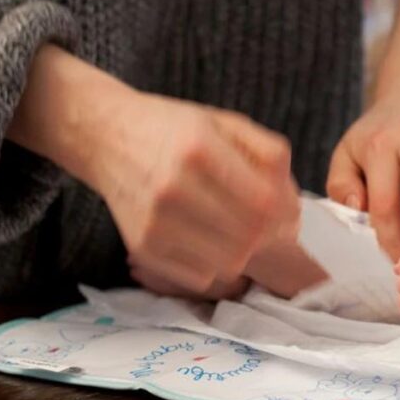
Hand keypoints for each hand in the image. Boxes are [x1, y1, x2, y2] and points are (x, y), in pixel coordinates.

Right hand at [90, 90, 300, 294]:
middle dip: (272, 234)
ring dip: (246, 251)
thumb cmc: (176, 129)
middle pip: (249, 236)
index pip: (263, 201)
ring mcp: (153, 222)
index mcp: (199, 149)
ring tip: (242, 231)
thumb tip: (291, 200)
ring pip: (229, 262)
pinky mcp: (142, 247)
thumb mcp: (226, 122)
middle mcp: (172, 188)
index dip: (287, 212)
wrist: (107, 137)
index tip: (291, 211)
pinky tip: (213, 241)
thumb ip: (269, 153)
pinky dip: (217, 264)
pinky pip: (200, 276)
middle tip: (272, 225)